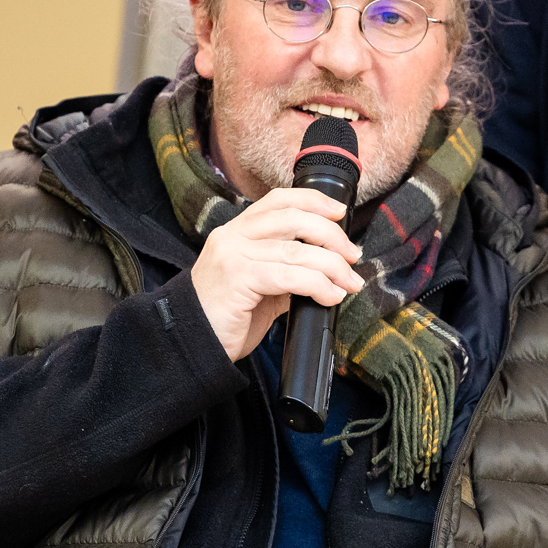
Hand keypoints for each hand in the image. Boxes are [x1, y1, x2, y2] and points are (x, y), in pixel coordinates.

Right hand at [189, 188, 365, 361]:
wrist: (194, 346)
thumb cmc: (225, 319)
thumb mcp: (258, 286)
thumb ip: (284, 270)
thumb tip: (326, 268)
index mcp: (236, 232)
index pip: (278, 201)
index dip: (313, 201)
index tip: (340, 212)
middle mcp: (232, 237)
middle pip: (293, 218)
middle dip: (332, 236)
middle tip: (353, 256)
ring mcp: (233, 255)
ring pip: (297, 250)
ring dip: (333, 267)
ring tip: (349, 283)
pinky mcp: (238, 278)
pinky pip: (290, 276)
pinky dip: (318, 285)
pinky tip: (330, 297)